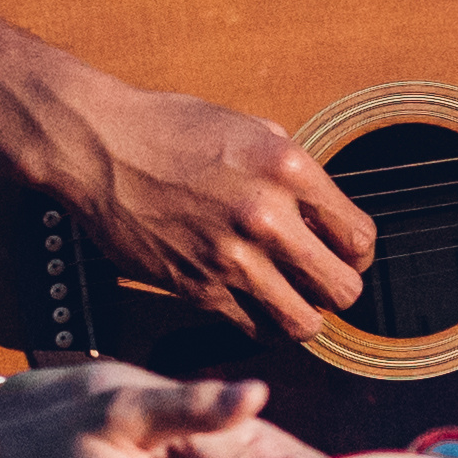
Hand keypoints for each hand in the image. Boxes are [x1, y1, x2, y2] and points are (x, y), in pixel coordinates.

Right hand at [58, 74, 380, 343]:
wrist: (98, 146)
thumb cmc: (170, 129)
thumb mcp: (250, 128)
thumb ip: (294, 172)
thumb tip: (326, 211)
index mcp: (288, 169)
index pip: (359, 237)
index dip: (358, 251)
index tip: (344, 251)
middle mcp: (266, 216)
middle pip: (342, 289)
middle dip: (340, 288)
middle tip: (322, 280)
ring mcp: (230, 257)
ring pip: (304, 323)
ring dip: (305, 315)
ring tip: (292, 299)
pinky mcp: (196, 287)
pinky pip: (253, 329)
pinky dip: (262, 325)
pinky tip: (255, 305)